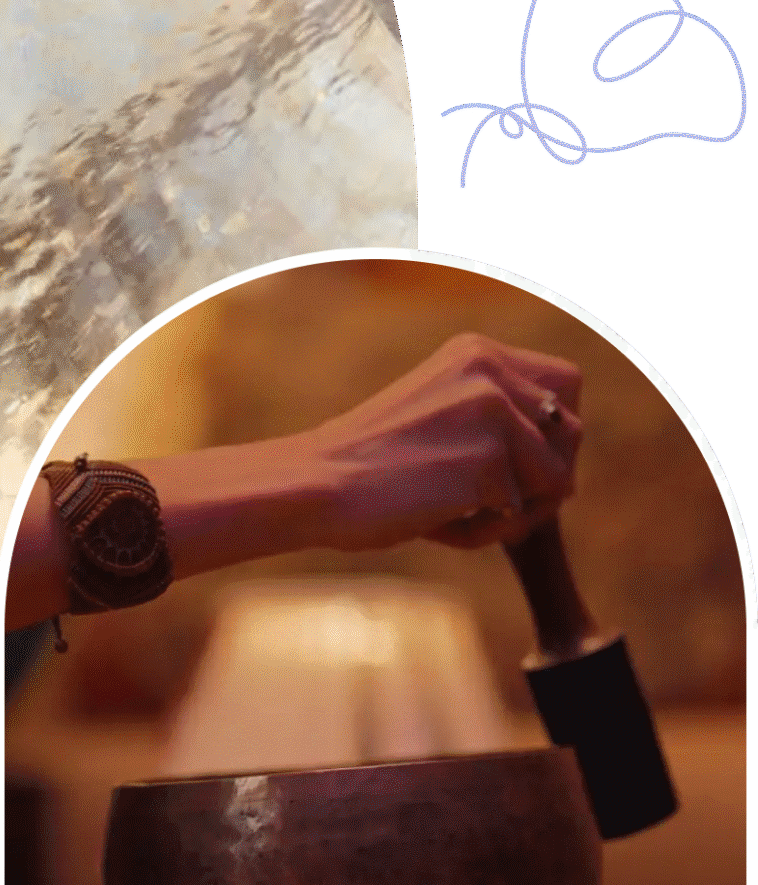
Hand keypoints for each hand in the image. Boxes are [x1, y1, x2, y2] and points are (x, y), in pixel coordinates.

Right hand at [300, 333, 583, 551]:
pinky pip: (523, 517)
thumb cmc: (366, 465)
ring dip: (513, 511)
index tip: (509, 462)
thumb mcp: (439, 412)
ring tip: (450, 512)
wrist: (313, 485)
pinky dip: (484, 533)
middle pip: (571, 434)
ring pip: (557, 481)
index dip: (549, 432)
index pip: (564, 386)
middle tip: (489, 500)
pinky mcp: (491, 462)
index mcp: (476, 351)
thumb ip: (495, 414)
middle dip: (543, 476)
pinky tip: (434, 524)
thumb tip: (569, 442)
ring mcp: (494, 414)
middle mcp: (491, 371)